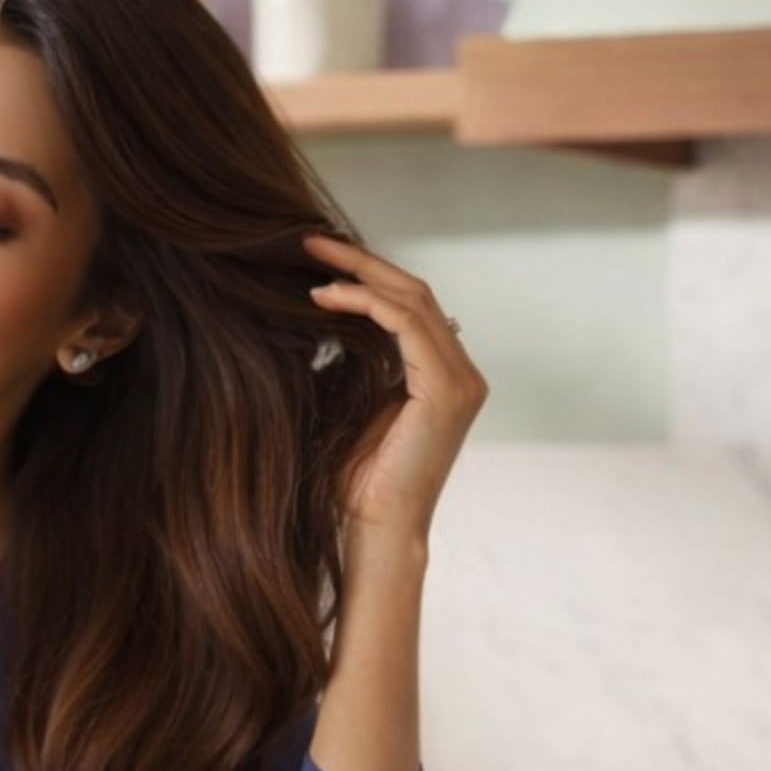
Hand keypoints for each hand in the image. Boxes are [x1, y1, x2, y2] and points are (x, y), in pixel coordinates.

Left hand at [303, 231, 487, 545]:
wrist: (374, 529)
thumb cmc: (353, 483)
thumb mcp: (347, 408)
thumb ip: (349, 366)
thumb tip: (315, 319)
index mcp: (442, 376)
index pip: (409, 306)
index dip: (366, 275)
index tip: (316, 259)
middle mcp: (461, 373)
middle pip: (414, 292)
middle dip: (361, 261)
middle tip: (309, 240)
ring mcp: (460, 381)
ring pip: (413, 300)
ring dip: (359, 273)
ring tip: (311, 257)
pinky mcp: (447, 391)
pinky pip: (406, 326)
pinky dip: (364, 304)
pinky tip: (323, 298)